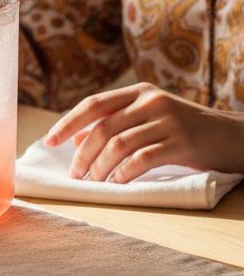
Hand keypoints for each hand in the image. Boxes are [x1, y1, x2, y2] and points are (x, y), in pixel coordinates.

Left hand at [44, 81, 243, 182]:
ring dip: (101, 168)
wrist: (231, 136)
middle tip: (75, 175)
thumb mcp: (150, 117)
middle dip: (83, 155)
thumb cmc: (184, 130)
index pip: (93, 104)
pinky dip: (124, 174)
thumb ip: (118, 122)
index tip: (49, 141)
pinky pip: (142, 159)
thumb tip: (77, 137)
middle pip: (103, 128)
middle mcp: (151, 101)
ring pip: (119, 145)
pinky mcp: (181, 142)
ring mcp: (167, 120)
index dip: (68, 123)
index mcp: (139, 92)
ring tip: (94, 183)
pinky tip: (117, 183)